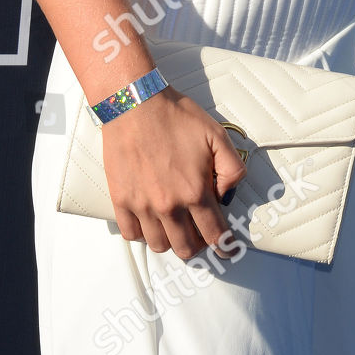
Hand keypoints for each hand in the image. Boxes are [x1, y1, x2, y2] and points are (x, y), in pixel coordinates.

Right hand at [101, 88, 247, 258]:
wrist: (137, 105)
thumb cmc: (177, 117)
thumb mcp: (217, 136)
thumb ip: (232, 169)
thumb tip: (228, 194)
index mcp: (195, 191)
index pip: (214, 233)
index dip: (224, 245)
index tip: (227, 249)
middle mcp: (169, 206)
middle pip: (186, 247)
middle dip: (199, 245)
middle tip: (201, 234)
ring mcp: (142, 206)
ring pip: (160, 245)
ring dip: (172, 241)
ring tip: (177, 226)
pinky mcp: (121, 201)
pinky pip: (132, 234)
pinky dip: (144, 234)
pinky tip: (152, 221)